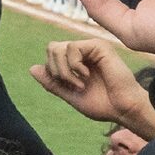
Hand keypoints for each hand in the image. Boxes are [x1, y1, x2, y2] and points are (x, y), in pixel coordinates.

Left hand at [29, 38, 154, 131]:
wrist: (123, 109)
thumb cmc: (102, 104)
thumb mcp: (70, 95)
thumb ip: (52, 82)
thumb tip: (32, 68)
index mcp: (76, 62)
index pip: (50, 56)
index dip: (52, 73)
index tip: (67, 87)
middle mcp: (83, 52)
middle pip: (51, 48)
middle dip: (56, 70)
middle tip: (72, 85)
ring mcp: (91, 47)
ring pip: (58, 48)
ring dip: (65, 71)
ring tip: (81, 84)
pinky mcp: (99, 45)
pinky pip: (72, 48)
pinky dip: (74, 66)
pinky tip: (87, 76)